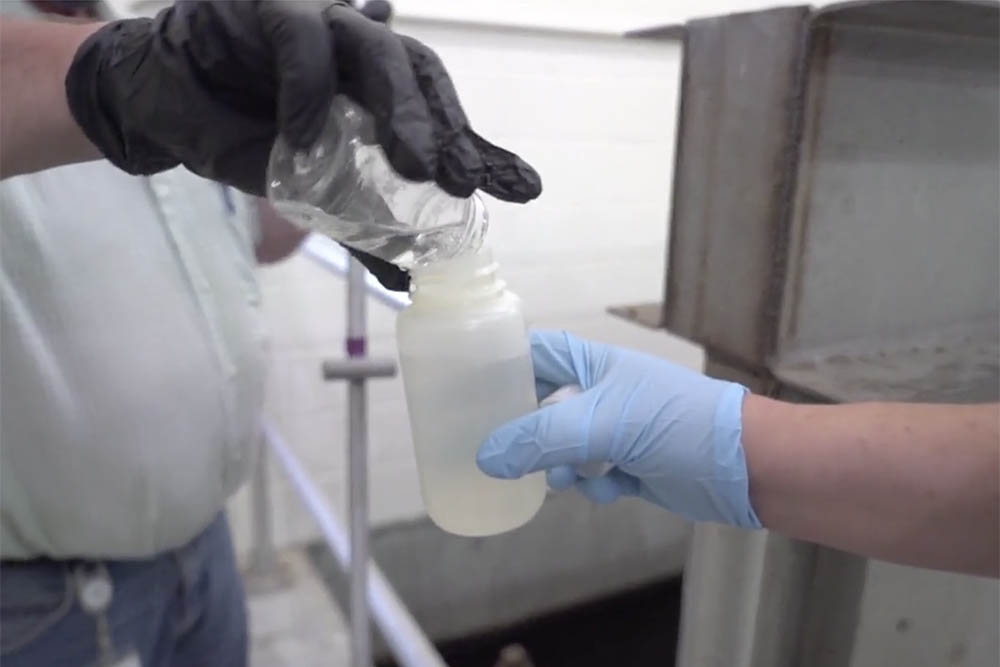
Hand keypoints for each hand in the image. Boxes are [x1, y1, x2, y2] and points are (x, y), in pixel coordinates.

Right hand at [64, 0, 540, 200]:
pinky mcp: (272, 9)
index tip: (522, 189)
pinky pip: (303, 40)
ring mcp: (322, 26)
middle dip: (445, 131)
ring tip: (412, 164)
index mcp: (379, 95)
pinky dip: (309, 89)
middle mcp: (361, 55)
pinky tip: (304, 135)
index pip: (442, 116)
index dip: (482, 150)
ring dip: (400, 108)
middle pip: (422, 78)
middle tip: (459, 182)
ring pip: (380, 51)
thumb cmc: (242, 138)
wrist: (163, 107)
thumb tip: (409, 279)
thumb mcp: (311, 192)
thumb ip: (362, 223)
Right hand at [476, 330, 761, 527]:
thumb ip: (540, 440)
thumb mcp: (601, 424)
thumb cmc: (679, 424)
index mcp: (592, 364)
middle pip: (544, 406)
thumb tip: (487, 457)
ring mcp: (617, 429)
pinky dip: (596, 486)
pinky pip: (594, 476)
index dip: (503, 364)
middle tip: (499, 451)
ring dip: (560, 468)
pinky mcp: (632, 464)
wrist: (744, 466)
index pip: (535, 352)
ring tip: (564, 480)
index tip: (471, 390)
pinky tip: (612, 488)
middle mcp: (601, 392)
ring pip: (565, 448)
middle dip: (526, 432)